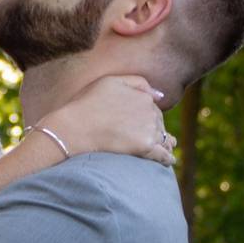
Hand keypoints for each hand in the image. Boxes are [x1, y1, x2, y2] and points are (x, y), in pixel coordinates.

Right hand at [38, 75, 175, 165]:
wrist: (75, 127)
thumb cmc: (87, 103)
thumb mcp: (110, 81)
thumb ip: (137, 82)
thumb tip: (160, 95)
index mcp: (143, 96)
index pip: (152, 107)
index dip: (147, 115)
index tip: (142, 123)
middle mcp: (150, 111)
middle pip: (159, 122)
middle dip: (157, 129)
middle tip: (150, 137)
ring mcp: (149, 129)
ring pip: (164, 138)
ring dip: (165, 143)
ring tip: (166, 150)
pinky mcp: (146, 146)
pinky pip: (163, 155)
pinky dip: (167, 158)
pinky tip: (168, 161)